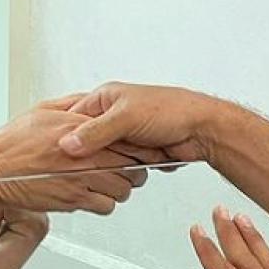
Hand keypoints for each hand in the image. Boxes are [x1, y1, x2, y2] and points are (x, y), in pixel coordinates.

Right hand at [0, 108, 158, 223]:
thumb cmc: (10, 144)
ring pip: (124, 188)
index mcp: (81, 130)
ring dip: (120, 186)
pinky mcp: (74, 201)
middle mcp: (86, 155)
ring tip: (108, 180)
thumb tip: (89, 102)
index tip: (136, 145)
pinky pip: (106, 205)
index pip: (127, 137)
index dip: (136, 143)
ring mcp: (82, 180)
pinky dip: (104, 202)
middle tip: (125, 165)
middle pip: (133, 164)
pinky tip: (94, 193)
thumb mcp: (42, 110)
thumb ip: (72, 105)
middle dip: (133, 166)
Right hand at [52, 82, 224, 161]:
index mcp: (104, 99)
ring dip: (116, 161)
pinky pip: (119, 167)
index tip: (63, 151)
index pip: (71, 118)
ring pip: (103, 157)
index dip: (67, 135)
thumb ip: (95, 132)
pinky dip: (128, 169)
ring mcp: (122, 136)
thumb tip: (67, 144)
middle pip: (86, 142)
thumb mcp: (126, 117)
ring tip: (132, 154)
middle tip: (107, 153)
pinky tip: (137, 164)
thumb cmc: (172, 110)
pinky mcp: (133, 153)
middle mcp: (110, 117)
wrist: (204, 130)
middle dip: (98, 151)